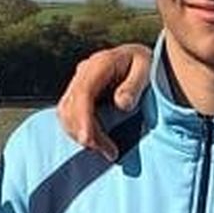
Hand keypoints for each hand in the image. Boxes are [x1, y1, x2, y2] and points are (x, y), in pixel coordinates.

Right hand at [56, 45, 152, 159]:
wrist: (139, 59)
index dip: (83, 117)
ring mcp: (78, 82)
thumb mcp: (147, 69)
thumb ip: (134, 86)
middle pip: (71, 106)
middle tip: (111, 153)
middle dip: (85, 133)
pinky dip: (80, 131)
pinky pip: (69, 116)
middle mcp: (84, 72)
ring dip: (82, 135)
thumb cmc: (146, 65)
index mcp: (101, 64)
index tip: (88, 139)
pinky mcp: (77, 94)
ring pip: (66, 113)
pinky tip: (98, 142)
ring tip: (108, 150)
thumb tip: (121, 104)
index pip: (83, 92)